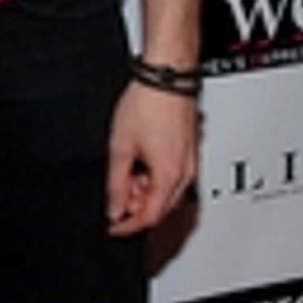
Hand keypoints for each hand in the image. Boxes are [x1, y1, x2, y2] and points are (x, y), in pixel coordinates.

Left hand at [105, 81, 198, 232]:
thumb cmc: (148, 102)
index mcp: (169, 176)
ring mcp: (189, 161)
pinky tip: (141, 160)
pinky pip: (172, 175)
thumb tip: (114, 207)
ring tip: (128, 168)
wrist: (167, 76)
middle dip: (136, 206)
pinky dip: (154, 176)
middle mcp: (185, 172)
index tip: (113, 225)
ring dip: (145, 189)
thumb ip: (115, 184)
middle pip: (160, 208)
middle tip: (118, 189)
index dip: (128, 226)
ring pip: (167, 192)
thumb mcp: (120, 147)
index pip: (150, 217)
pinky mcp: (188, 150)